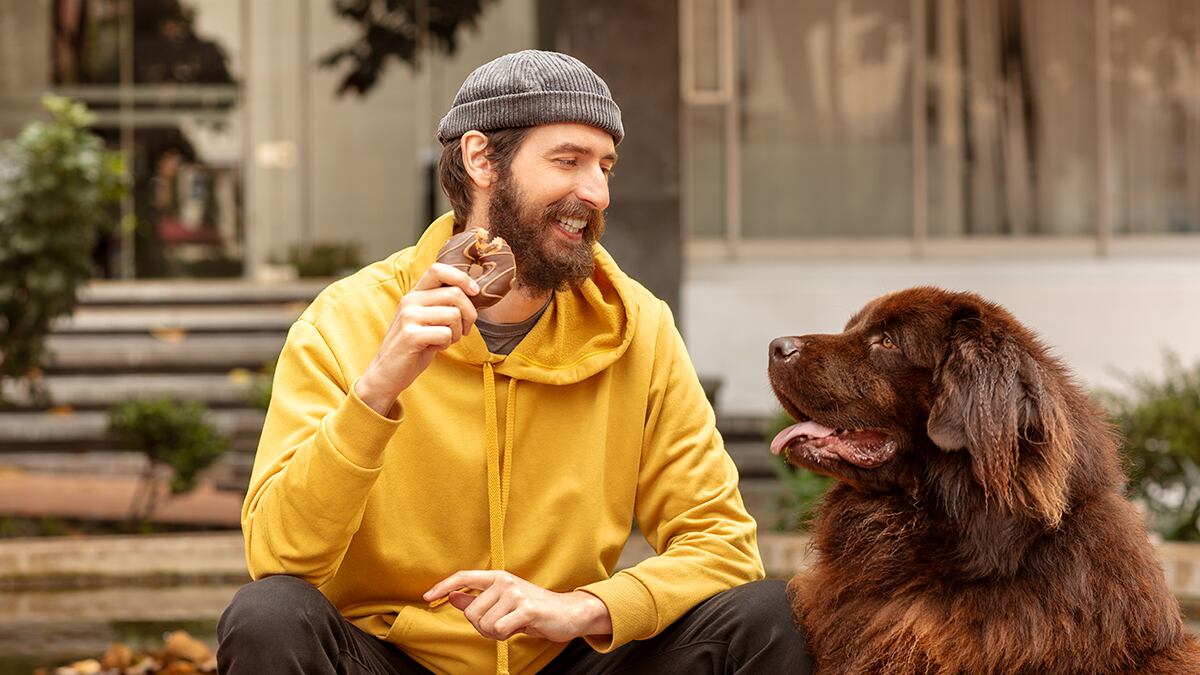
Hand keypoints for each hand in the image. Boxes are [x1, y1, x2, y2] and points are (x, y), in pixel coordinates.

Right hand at [355, 263, 478, 415]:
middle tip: (463, 330)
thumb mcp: (427, 320)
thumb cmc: (414, 347)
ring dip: (456, 333)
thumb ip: (443, 304)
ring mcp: (409, 316)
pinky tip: (432, 348)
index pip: (439, 269)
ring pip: (453, 315)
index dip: (462, 278)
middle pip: (455, 294)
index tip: (474, 292)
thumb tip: (473, 292)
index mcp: (415, 294)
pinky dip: (445, 345)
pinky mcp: (410, 335)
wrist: (387, 374)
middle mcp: (410, 300)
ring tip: (442, 341)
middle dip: (469, 314)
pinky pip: (446, 334)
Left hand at [423, 570, 611, 642]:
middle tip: (503, 625)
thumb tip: (452, 596)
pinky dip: (506, 636)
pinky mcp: (527, 608)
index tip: (427, 597)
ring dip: (496, 633)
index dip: (443, 586)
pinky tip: (520, 628)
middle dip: (483, 627)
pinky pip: (500, 629)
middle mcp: (505, 581)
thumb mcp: (502, 601)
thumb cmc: (532, 608)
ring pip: (485, 624)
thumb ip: (477, 598)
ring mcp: (516, 593)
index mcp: (497, 577)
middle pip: (472, 613)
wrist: (567, 613)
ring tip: (513, 625)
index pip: (464, 577)